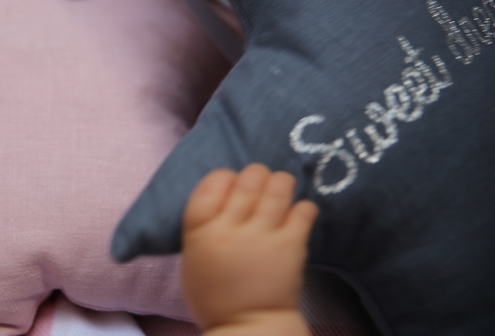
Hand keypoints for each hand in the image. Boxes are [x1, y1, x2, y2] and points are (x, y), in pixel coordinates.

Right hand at [181, 165, 317, 333]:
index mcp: (201, 231)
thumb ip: (205, 223)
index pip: (212, 183)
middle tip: (260, 184)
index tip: (232, 183)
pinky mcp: (291, 246)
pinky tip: (298, 213)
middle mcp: (230, 229)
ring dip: (281, 184)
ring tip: (281, 190)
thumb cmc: (215, 294)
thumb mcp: (193, 257)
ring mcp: (262, 236)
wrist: (247, 327)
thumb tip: (226, 192)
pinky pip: (303, 210)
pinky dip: (303, 207)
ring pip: (277, 188)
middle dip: (256, 176)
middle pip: (247, 180)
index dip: (225, 176)